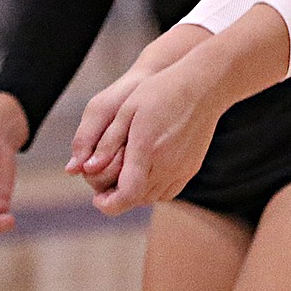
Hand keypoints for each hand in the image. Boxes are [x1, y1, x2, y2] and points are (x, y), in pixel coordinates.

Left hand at [67, 23, 216, 191]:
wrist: (203, 87)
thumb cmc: (161, 92)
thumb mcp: (127, 111)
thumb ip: (108, 142)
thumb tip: (87, 168)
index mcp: (147, 149)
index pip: (127, 194)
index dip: (108, 203)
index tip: (97, 198)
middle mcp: (166, 164)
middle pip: (137, 200)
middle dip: (117, 198)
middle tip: (104, 187)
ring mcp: (181, 168)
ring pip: (153, 198)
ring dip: (135, 195)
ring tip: (123, 179)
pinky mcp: (191, 168)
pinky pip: (169, 191)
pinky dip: (153, 190)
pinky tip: (145, 175)